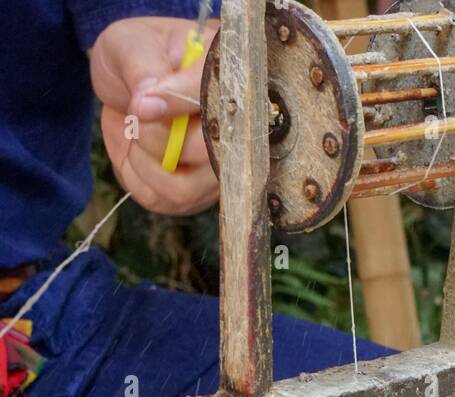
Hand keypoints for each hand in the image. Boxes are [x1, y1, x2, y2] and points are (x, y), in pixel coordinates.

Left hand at [90, 16, 218, 215]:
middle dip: (155, 137)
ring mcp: (217, 166)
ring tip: (136, 134)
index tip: (141, 102)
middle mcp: (233, 127)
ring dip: (144, 164)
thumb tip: (149, 105)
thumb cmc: (136, 54)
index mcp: (225, 73)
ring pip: (184, 188)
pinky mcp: (196, 192)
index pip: (216, 96)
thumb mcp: (131, 44)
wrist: (128, 81)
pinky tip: (136, 152)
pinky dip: (136, 177)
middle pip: (205, 153)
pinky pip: (163, 201)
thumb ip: (143, 69)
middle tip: (135, 114)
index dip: (176, 103)